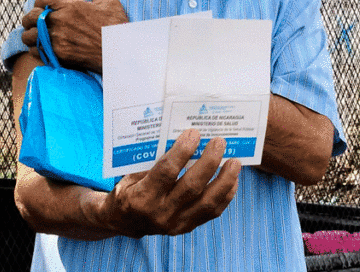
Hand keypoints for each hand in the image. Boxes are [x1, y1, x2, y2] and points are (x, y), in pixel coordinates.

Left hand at [20, 0, 128, 72]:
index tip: (40, 8)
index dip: (39, 4)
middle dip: (28, 19)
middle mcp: (60, 20)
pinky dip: (35, 49)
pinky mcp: (58, 54)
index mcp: (70, 5)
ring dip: (29, 35)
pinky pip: (36, 50)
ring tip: (32, 36)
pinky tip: (40, 49)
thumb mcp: (110, 3)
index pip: (42, 0)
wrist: (118, 53)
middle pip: (31, 17)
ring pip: (29, 35)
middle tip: (30, 23)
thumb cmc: (115, 27)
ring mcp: (57, 38)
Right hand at [99, 129, 240, 237]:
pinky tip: (232, 179)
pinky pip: (212, 212)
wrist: (125, 221)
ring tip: (234, 162)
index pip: (167, 171)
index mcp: (142, 195)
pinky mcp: (187, 228)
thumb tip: (183, 137)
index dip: (182, 151)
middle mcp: (160, 212)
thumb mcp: (132, 172)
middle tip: (219, 142)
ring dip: (224, 180)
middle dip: (209, 162)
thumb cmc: (129, 188)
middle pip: (192, 186)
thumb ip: (154, 159)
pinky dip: (226, 194)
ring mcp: (176, 223)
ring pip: (207, 202)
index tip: (194, 133)